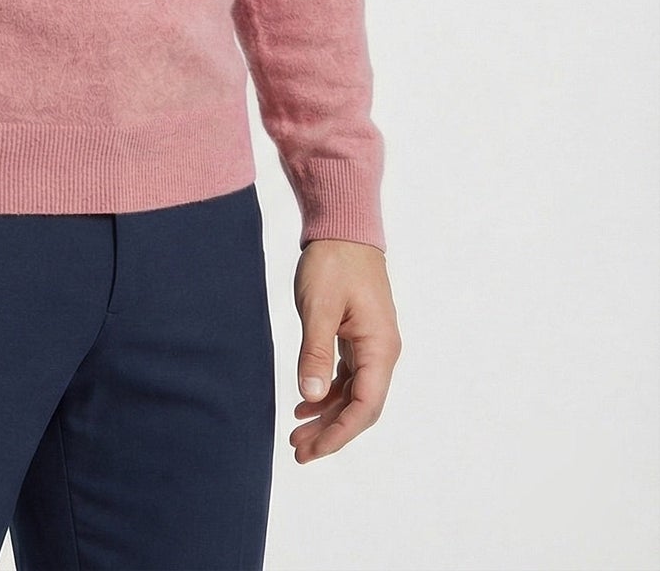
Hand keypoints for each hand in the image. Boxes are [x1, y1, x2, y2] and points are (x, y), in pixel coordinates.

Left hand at [288, 239, 400, 461]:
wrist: (343, 227)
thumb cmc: (333, 262)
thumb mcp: (319, 307)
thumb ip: (315, 352)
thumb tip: (309, 396)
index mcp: (379, 347)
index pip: (365, 406)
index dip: (339, 432)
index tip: (313, 449)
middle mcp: (381, 351)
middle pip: (360, 406)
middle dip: (331, 431)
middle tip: (298, 451)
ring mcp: (371, 344)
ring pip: (352, 393)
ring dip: (327, 414)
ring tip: (297, 433)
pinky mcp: (358, 336)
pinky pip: (346, 376)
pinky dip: (326, 392)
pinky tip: (304, 403)